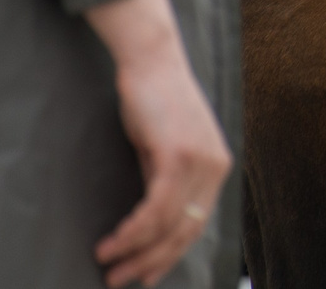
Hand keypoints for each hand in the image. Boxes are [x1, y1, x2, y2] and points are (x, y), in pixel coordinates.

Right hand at [84, 0, 231, 287]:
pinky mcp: (178, 155)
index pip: (197, 225)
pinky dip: (133, 231)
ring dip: (135, 252)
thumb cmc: (154, 99)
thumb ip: (164, 180)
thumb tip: (150, 220)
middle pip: (186, 232)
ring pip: (168, 226)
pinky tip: (113, 242)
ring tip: (109, 267)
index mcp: (217, 167)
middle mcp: (215, 167)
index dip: (170, 254)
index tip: (145, 274)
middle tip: (121, 281)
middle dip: (152, 262)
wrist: (152, 59)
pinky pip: (156, 208)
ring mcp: (200, 161)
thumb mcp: (165, 146)